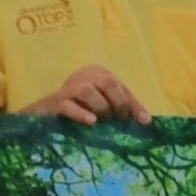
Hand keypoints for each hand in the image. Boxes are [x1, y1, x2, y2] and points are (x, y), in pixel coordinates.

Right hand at [27, 64, 149, 127]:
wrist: (48, 117)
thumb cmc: (81, 110)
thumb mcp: (105, 107)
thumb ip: (125, 109)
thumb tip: (147, 121)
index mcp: (97, 73)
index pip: (120, 86)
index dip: (132, 104)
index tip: (143, 122)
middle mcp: (83, 76)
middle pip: (107, 82)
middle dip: (118, 103)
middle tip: (118, 121)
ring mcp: (67, 88)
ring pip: (88, 91)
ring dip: (101, 108)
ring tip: (103, 122)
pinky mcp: (55, 103)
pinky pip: (68, 105)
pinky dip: (81, 114)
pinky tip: (91, 122)